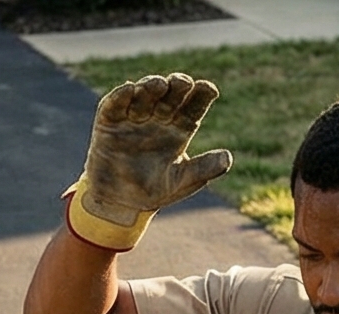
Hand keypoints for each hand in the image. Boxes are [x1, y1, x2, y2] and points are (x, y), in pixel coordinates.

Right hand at [67, 73, 234, 251]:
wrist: (119, 205)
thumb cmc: (153, 192)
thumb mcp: (181, 182)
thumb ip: (203, 168)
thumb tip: (228, 158)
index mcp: (180, 128)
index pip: (194, 105)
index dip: (202, 94)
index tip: (209, 89)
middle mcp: (159, 117)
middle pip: (172, 93)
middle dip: (178, 85)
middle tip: (182, 84)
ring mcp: (134, 117)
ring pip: (145, 93)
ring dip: (151, 86)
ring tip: (159, 85)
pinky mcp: (109, 121)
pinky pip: (115, 103)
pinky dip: (121, 94)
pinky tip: (129, 88)